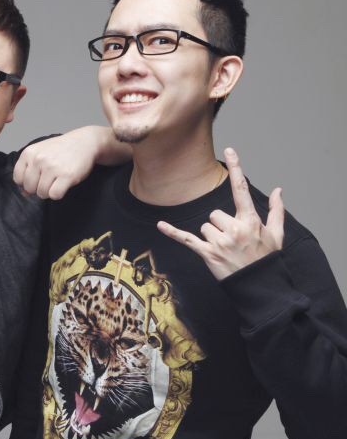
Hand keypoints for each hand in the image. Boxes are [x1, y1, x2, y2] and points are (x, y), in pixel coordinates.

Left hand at [14, 126, 124, 199]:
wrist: (84, 142)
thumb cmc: (61, 150)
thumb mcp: (40, 154)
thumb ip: (29, 172)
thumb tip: (24, 194)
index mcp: (29, 153)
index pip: (18, 178)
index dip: (27, 183)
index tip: (37, 178)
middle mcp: (39, 159)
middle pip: (29, 188)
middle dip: (38, 189)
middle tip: (49, 180)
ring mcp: (52, 167)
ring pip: (42, 193)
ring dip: (49, 192)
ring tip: (57, 181)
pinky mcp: (66, 175)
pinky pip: (55, 195)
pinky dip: (58, 194)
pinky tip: (63, 185)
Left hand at [157, 148, 284, 279]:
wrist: (261, 288)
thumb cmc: (267, 260)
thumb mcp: (276, 235)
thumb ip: (276, 210)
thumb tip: (279, 190)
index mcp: (250, 221)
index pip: (241, 189)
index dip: (236, 168)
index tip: (230, 150)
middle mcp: (235, 229)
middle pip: (215, 214)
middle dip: (221, 226)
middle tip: (233, 242)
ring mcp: (220, 241)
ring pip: (205, 226)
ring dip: (212, 237)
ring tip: (225, 251)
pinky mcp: (207, 253)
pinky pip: (186, 239)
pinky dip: (172, 232)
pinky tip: (160, 224)